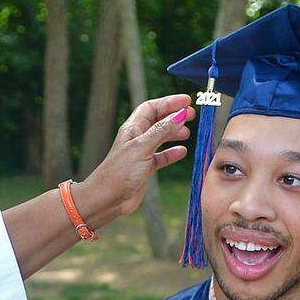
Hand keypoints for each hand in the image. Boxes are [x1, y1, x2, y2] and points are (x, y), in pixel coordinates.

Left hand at [75, 94, 193, 224]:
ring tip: (188, 132)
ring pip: (161, 138)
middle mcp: (137, 138)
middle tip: (192, 114)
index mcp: (133, 128)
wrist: (107, 199)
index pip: (152, 107)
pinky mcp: (144, 168)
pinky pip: (161, 157)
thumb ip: (162, 131)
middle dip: (174, 116)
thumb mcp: (142, 147)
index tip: (186, 101)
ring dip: (174, 133)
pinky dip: (171, 153)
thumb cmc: (119, 172)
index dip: (169, 102)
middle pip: (158, 120)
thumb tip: (180, 114)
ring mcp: (141, 153)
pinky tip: (182, 152)